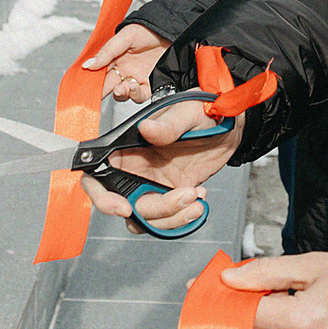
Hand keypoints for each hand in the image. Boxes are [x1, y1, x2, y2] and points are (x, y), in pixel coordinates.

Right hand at [83, 98, 239, 234]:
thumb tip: (147, 129)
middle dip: (153, 210)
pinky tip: (200, 195)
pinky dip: (183, 216)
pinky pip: (168, 219)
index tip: (124, 207)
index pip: (97, 175)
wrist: (230, 123)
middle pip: (124, 205)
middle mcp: (135, 169)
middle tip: (180, 199)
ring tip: (196, 196)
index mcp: (127, 147)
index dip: (102, 196)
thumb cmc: (202, 109)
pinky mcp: (172, 195)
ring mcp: (153, 185)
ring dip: (172, 215)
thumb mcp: (187, 112)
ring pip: (147, 217)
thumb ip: (167, 124)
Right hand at [84, 22, 167, 101]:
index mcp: (114, 60)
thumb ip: (107, 52)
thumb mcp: (125, 36)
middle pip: (108, 87)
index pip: (98, 74)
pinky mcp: (150, 84)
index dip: (91, 83)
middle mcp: (124, 71)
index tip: (85, 89)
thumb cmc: (148, 30)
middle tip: (98, 95)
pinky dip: (135, 95)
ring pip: (123, 94)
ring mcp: (136, 78)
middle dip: (102, 93)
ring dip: (120, 93)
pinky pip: (140, 95)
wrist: (171, 30)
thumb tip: (88, 65)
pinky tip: (133, 87)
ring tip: (121, 88)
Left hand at [223, 252, 327, 328]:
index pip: (245, 315)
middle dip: (224, 317)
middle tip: (213, 296)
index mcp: (304, 321)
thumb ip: (266, 272)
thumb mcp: (314, 265)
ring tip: (237, 307)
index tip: (202, 287)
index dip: (219, 300)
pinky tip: (263, 322)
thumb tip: (228, 279)